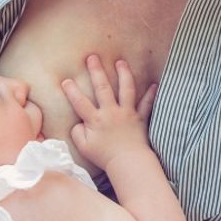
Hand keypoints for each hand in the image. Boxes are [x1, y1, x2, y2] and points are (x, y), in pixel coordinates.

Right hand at [62, 54, 157, 171]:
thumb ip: (77, 132)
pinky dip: (151, 95)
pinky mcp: (140, 118)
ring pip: (126, 89)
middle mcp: (111, 112)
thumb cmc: (105, 156)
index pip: (80, 102)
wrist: (128, 162)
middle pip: (103, 88)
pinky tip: (155, 84)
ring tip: (121, 62)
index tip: (66, 80)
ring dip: (123, 74)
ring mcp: (127, 113)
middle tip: (92, 57)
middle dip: (96, 71)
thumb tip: (78, 122)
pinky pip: (146, 105)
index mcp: (95, 120)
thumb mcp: (84, 147)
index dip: (72, 91)